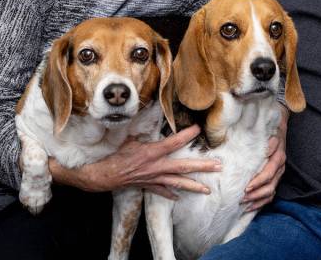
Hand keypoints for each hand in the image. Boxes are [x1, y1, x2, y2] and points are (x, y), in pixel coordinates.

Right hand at [49, 125, 221, 198]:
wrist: (103, 176)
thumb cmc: (114, 155)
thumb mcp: (128, 139)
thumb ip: (142, 134)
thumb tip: (149, 124)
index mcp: (151, 152)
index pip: (173, 142)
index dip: (186, 135)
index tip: (197, 128)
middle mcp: (156, 167)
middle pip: (183, 166)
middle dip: (201, 167)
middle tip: (217, 166)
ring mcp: (153, 178)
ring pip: (178, 183)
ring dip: (193, 186)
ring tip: (208, 189)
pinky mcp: (148, 186)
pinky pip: (163, 191)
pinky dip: (172, 194)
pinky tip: (180, 197)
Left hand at [242, 106, 288, 211]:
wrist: (279, 124)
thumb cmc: (267, 128)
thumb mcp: (264, 130)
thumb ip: (262, 139)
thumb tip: (263, 149)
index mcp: (278, 155)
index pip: (269, 173)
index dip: (258, 181)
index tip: (246, 187)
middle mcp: (280, 165)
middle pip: (270, 185)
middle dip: (255, 193)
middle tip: (241, 197)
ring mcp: (279, 173)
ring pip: (271, 191)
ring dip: (257, 199)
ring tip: (244, 203)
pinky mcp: (276, 177)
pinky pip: (271, 194)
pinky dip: (261, 202)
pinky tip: (250, 206)